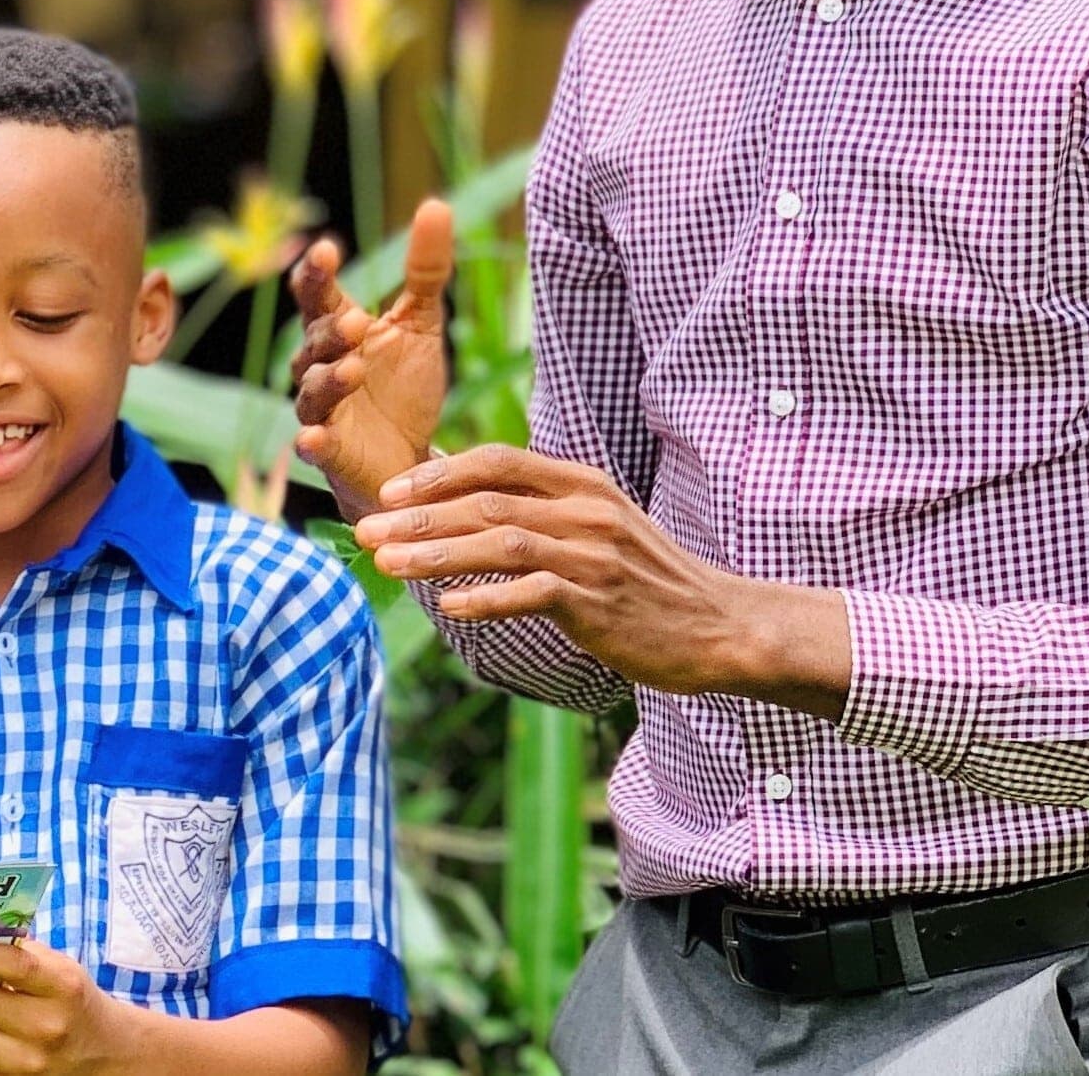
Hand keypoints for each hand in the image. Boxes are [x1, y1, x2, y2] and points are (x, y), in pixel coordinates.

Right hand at [288, 198, 455, 512]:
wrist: (412, 460)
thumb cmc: (404, 389)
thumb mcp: (422, 324)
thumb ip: (424, 270)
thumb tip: (436, 204)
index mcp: (338, 329)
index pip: (316, 294)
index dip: (316, 272)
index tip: (328, 250)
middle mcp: (320, 366)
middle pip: (312, 340)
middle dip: (331, 330)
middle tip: (356, 322)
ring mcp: (322, 410)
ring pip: (311, 390)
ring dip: (329, 379)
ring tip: (353, 369)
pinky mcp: (329, 453)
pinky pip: (312, 444)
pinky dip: (311, 441)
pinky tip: (313, 437)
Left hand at [356, 446, 849, 713]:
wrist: (721, 626)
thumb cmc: (644, 578)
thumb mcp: (595, 524)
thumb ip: (535, 506)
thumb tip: (458, 492)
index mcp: (581, 484)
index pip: (496, 462)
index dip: (436, 474)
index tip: (388, 492)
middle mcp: (585, 511)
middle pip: (484, 503)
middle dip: (417, 517)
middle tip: (366, 533)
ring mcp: (594, 556)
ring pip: (499, 543)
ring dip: (436, 555)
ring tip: (388, 565)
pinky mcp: (600, 601)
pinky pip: (533, 593)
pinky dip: (486, 598)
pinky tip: (448, 606)